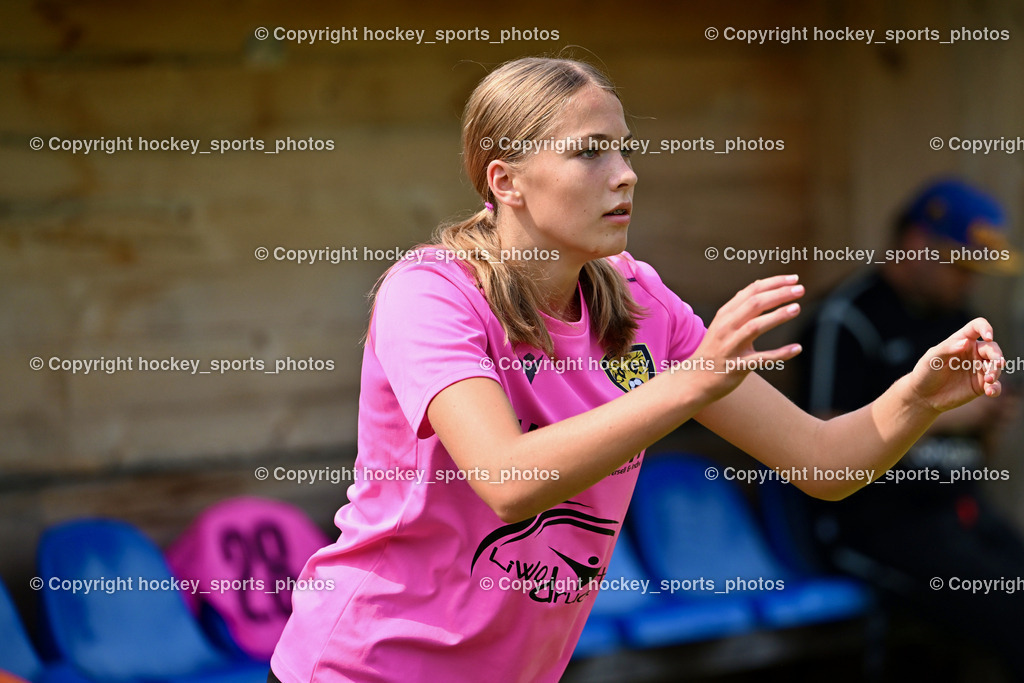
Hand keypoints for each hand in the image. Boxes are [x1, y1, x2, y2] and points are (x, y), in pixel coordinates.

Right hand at [686, 274, 804, 401]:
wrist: (695, 379)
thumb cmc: (714, 349)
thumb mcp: (721, 324)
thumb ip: (739, 306)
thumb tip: (759, 284)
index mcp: (725, 315)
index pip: (751, 291)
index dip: (774, 283)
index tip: (793, 279)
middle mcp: (726, 328)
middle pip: (754, 304)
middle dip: (779, 294)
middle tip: (800, 290)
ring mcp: (730, 347)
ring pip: (755, 327)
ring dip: (777, 316)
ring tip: (796, 308)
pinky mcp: (737, 367)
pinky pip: (761, 359)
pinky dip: (780, 353)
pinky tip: (796, 348)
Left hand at [908, 317, 1003, 413]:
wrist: (923, 396)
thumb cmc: (925, 372)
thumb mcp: (931, 359)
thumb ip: (947, 348)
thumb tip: (966, 342)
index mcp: (962, 341)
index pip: (977, 327)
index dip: (986, 328)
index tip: (988, 337)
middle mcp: (973, 353)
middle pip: (992, 348)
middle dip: (997, 355)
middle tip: (997, 364)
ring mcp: (978, 369)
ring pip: (996, 367)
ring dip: (995, 372)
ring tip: (988, 380)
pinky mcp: (981, 385)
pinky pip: (995, 385)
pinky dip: (996, 388)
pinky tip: (990, 392)